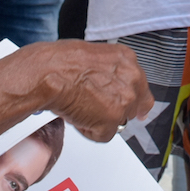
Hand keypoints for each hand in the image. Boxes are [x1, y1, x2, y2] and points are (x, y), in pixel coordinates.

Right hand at [17, 41, 153, 141]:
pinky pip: (102, 135)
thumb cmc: (60, 62)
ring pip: (116, 121)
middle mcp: (131, 79)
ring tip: (80, 105)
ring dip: (99, 118)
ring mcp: (124, 101)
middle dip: (113, 109)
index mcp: (126, 59)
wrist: (48, 73)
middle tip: (92, 105)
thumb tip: (104, 80)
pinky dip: (88, 130)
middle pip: (132, 106)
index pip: (141, 85)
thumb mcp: (92, 55)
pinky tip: (76, 114)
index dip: (134, 99)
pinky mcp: (112, 121)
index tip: (139, 110)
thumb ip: (107, 69)